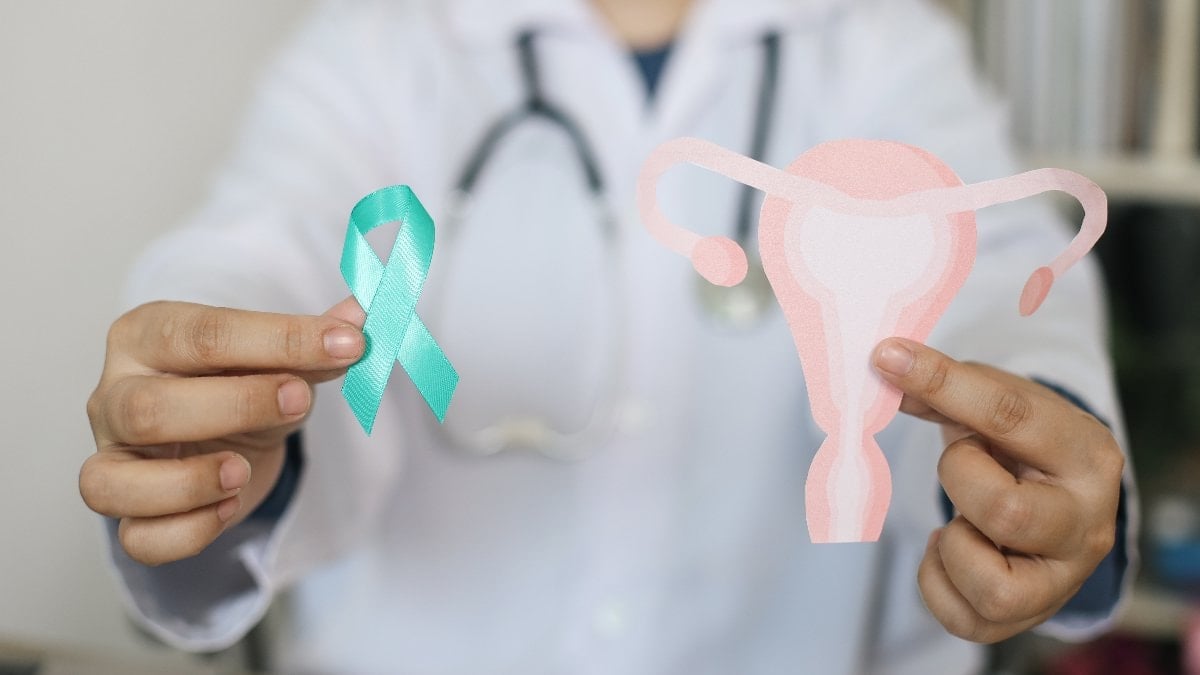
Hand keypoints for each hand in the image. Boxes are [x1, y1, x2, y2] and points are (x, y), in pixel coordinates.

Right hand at [82, 298, 364, 565]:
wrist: (221, 433)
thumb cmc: (241, 385)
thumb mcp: (281, 360)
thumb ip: (315, 343)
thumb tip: (360, 316)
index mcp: (148, 335)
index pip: (203, 334)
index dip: (280, 339)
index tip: (347, 344)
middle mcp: (114, 395)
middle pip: (148, 408)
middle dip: (235, 406)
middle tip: (300, 401)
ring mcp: (112, 457)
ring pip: (111, 483)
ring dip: (190, 483)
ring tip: (242, 469)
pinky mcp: (125, 512)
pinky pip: (138, 539)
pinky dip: (188, 532)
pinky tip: (228, 508)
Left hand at [872, 337, 1122, 642]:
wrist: (1061, 504)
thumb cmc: (1024, 449)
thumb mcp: (1000, 408)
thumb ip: (944, 392)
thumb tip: (887, 364)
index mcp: (1085, 453)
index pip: (1009, 415)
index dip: (941, 383)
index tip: (888, 358)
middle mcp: (1086, 523)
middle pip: (1006, 512)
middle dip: (958, 479)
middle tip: (963, 464)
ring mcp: (1061, 579)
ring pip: (993, 586)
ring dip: (954, 545)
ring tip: (961, 520)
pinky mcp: (1026, 616)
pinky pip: (963, 619)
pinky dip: (938, 581)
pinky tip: (953, 549)